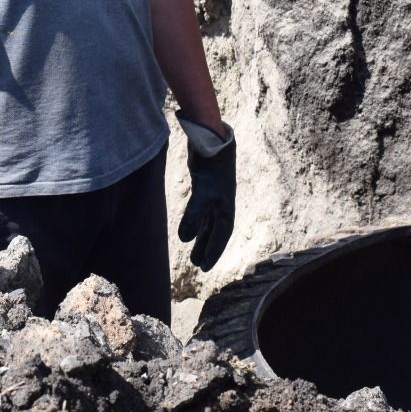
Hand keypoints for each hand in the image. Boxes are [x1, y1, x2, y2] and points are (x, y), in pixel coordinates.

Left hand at [177, 116, 235, 270]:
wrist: (212, 143)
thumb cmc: (211, 171)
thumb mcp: (202, 196)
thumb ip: (193, 218)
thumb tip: (184, 240)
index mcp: (226, 209)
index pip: (221, 236)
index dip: (213, 252)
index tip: (204, 268)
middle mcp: (222, 204)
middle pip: (215, 232)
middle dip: (207, 248)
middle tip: (197, 264)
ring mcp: (214, 195)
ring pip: (208, 222)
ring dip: (201, 236)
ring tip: (192, 252)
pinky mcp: (205, 186)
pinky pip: (201, 210)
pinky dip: (196, 221)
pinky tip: (189, 226)